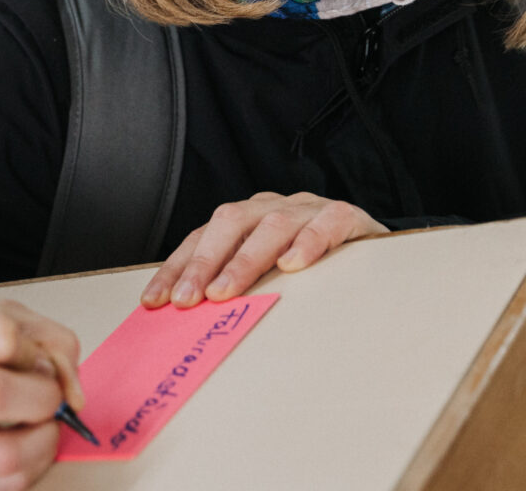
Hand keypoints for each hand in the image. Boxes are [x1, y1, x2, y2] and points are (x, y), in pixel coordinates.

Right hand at [0, 299, 85, 490]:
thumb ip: (42, 336)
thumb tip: (71, 392)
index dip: (31, 347)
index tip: (29, 355)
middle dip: (43, 396)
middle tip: (45, 395)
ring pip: (3, 456)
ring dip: (42, 441)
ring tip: (37, 425)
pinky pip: (1, 487)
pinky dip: (29, 467)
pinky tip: (21, 447)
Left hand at [140, 192, 385, 308]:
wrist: (370, 243)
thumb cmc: (310, 264)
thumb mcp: (265, 272)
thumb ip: (232, 284)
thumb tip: (186, 317)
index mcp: (247, 218)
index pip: (202, 237)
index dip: (176, 267)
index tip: (154, 301)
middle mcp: (272, 207)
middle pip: (229, 223)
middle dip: (203, 263)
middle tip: (187, 300)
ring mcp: (308, 209)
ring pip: (271, 225)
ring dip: (245, 259)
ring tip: (226, 291)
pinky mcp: (345, 217)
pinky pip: (326, 223)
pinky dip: (308, 243)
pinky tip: (292, 265)